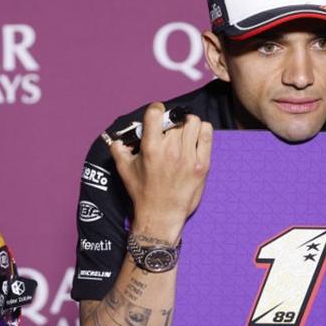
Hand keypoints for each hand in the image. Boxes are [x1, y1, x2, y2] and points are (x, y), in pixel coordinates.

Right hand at [110, 102, 212, 239]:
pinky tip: (194, 138)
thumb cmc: (142, 193)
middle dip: (171, 121)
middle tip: (168, 130)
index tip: (156, 115)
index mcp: (151, 148)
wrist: (161, 215)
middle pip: (176, 117)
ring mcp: (189, 157)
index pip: (156, 113)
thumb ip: (118, 149)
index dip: (156, 110)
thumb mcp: (124, 170)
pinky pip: (207, 134)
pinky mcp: (202, 164)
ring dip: (187, 123)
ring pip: (193, 122)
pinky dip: (201, 130)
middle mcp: (171, 150)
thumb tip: (118, 138)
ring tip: (183, 132)